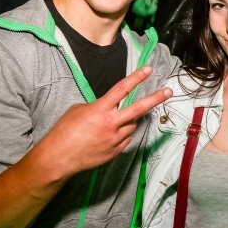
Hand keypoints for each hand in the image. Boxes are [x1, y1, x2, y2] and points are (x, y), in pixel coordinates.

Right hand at [39, 66, 171, 178]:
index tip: (148, 69)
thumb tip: (108, 108)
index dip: (137, 77)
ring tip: (114, 123)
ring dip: (128, 121)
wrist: (58, 158)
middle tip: (168, 91)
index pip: (122, 89)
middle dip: (156, 98)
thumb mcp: (78, 110)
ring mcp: (115, 139)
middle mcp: (111, 123)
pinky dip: (121, 136)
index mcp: (100, 110)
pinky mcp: (115, 151)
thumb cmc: (64, 132)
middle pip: (139, 108)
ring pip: (132, 125)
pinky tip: (108, 137)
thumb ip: (97, 107)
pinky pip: (125, 139)